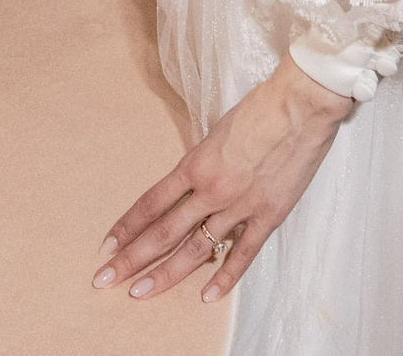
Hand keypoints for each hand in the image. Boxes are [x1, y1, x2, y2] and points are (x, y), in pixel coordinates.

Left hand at [92, 57, 354, 304]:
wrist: (298, 107)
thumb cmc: (258, 109)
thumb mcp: (215, 132)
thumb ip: (201, 163)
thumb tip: (190, 184)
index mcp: (194, 164)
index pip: (150, 203)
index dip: (126, 227)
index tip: (107, 245)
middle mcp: (210, 189)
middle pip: (163, 231)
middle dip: (131, 258)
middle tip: (104, 278)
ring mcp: (239, 206)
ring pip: (196, 249)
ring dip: (165, 274)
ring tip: (139, 292)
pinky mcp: (268, 216)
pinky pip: (243, 253)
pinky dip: (225, 277)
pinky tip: (206, 296)